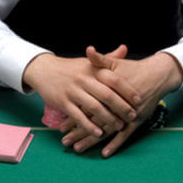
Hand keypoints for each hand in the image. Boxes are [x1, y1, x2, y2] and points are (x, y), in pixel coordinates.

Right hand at [23, 45, 141, 138]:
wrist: (44, 70)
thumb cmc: (71, 68)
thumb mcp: (88, 62)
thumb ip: (107, 59)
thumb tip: (124, 49)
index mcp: (92, 69)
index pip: (114, 79)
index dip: (127, 90)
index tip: (138, 100)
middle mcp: (83, 79)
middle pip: (106, 95)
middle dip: (121, 107)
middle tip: (132, 116)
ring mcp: (72, 91)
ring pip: (93, 107)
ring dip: (108, 118)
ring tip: (119, 126)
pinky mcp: (62, 102)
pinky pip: (78, 116)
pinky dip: (89, 126)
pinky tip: (98, 133)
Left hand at [60, 50, 182, 156]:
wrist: (157, 75)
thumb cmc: (134, 69)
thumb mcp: (115, 63)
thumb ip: (99, 59)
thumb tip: (88, 50)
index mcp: (106, 92)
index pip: (85, 106)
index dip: (73, 116)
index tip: (60, 125)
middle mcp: (115, 105)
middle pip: (93, 120)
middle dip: (78, 132)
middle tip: (64, 141)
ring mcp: (126, 114)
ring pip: (105, 130)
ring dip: (91, 140)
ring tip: (78, 148)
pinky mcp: (136, 120)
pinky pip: (125, 135)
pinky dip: (115, 144)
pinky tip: (105, 153)